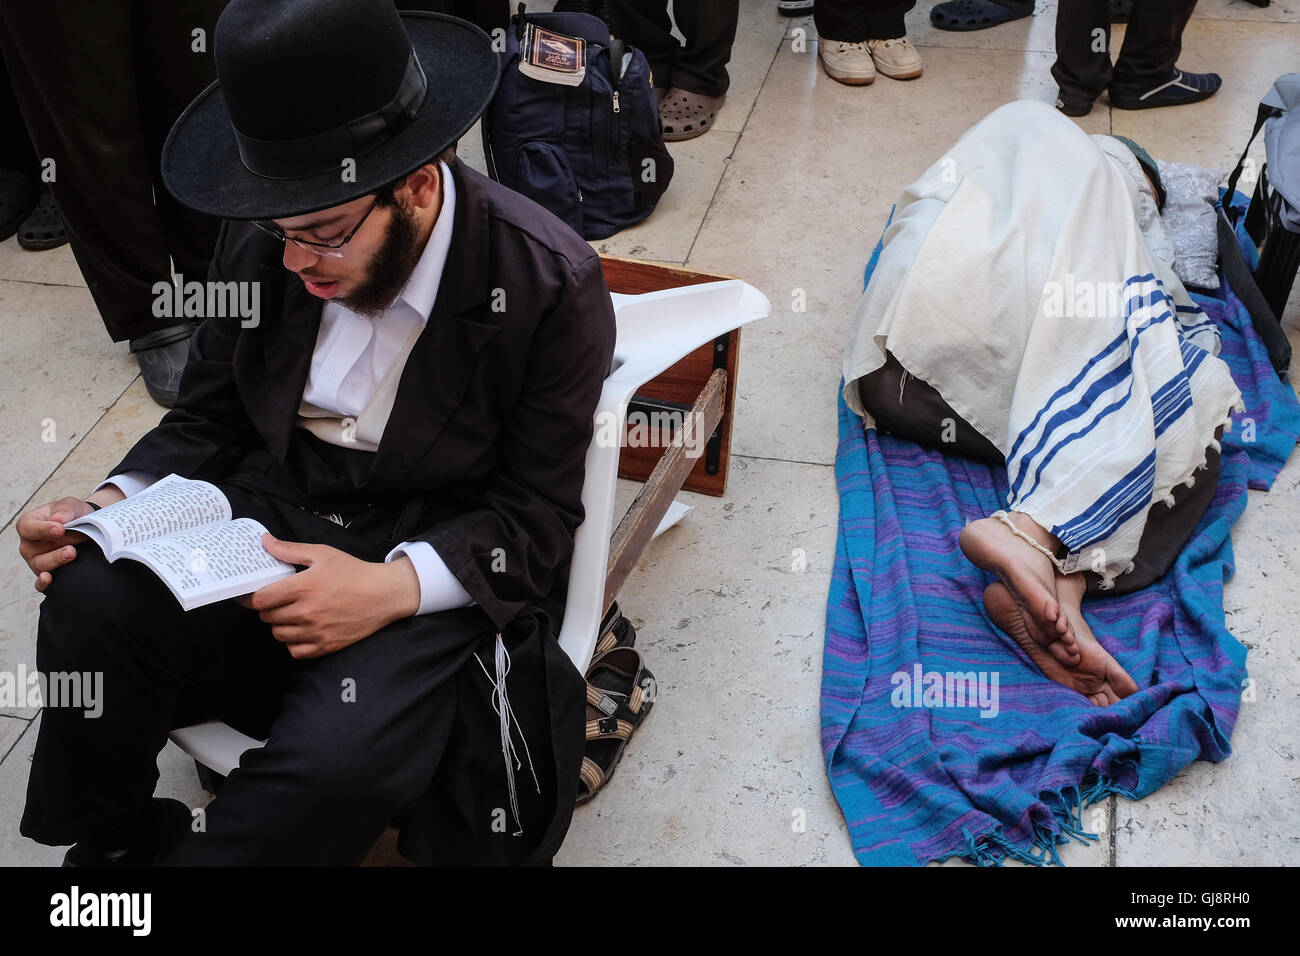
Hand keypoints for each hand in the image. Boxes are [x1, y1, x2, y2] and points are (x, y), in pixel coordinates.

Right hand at [17, 498, 96, 592]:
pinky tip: (50, 579)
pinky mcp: (47, 573)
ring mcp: (37, 560)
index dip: (42, 529)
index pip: (28, 528)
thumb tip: (59, 519)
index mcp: (29, 524)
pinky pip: (40, 584)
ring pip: (40, 566)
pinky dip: (44, 584)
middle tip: (72, 549)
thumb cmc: (72, 515)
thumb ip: (65, 509)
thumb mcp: (70, 505)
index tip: (60, 529)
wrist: (88, 526)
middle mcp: (29, 545)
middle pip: (32, 551)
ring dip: (56, 563)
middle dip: (53, 551)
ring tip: (72, 555)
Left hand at [238, 535, 421, 658]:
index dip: (251, 597)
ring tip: (291, 614)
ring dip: (280, 625)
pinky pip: (295, 651)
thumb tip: (265, 542)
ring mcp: (316, 631)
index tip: (253, 594)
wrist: (383, 594)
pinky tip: (302, 630)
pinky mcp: (326, 645)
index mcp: (303, 587)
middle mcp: (307, 612)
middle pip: (267, 617)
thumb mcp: (322, 554)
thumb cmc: (353, 572)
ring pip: (279, 634)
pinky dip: (293, 642)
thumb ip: (290, 549)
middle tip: (278, 600)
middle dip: (268, 608)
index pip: (260, 599)